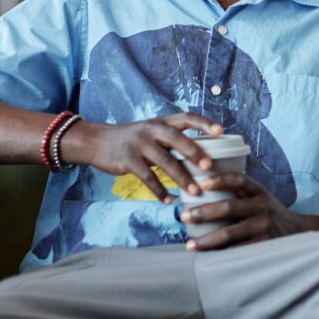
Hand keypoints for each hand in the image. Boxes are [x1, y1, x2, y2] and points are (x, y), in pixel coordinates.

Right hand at [63, 113, 222, 202]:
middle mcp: (151, 129)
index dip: (204, 123)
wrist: (96, 141)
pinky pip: (147, 177)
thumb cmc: (133, 139)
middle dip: (194, 152)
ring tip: (195, 192)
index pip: (187, 117)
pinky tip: (168, 200)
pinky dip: (159, 190)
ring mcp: (138, 144)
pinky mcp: (127, 160)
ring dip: (181, 178)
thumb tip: (201, 155)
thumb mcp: (152, 132)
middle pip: (176, 138)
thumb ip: (173, 140)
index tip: (221, 131)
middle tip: (209, 166)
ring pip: (164, 161)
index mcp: (162, 122)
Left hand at [181, 173, 316, 249]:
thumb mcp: (261, 198)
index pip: (240, 180)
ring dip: (207, 239)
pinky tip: (207, 257)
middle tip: (184, 216)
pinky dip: (221, 254)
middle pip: (229, 207)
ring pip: (230, 233)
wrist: (298, 231)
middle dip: (204, 212)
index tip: (203, 183)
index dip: (221, 179)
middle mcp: (262, 207)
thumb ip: (240, 194)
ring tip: (190, 245)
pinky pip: (238, 250)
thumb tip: (203, 190)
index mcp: (260, 192)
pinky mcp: (263, 245)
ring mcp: (264, 227)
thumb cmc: (270, 213)